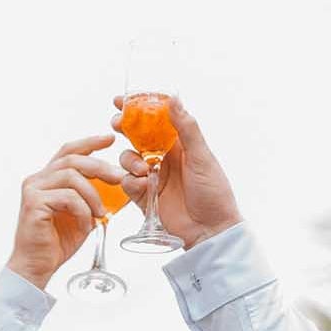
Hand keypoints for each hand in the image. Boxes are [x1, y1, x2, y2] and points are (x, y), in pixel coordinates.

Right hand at [6, 136, 125, 286]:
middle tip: (119, 177)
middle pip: (72, 159)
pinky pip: (68, 197)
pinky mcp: (34, 203)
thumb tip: (117, 184)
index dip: (89, 142)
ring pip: (71, 176)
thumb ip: (91, 196)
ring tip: (101, 213)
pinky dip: (83, 211)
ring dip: (93, 194)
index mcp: (47, 179)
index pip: (68, 151)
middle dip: (100, 166)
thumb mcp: (81, 213)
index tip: (110, 139)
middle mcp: (37, 180)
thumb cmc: (58, 241)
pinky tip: (85, 226)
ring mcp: (33, 190)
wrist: (38, 266)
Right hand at [114, 96, 239, 247]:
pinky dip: (130, 181)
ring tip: (142, 169)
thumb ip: (186, 129)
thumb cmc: (213, 192)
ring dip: (129, 159)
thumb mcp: (201, 157)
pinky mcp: (144, 197)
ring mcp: (153, 177)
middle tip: (116, 124)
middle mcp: (164, 158)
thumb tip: (174, 99)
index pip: (155, 121)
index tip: (121, 100)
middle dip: (124, 129)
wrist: (211, 231)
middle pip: (136, 137)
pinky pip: (127, 183)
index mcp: (179, 145)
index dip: (139, 110)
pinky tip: (141, 185)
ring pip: (128, 159)